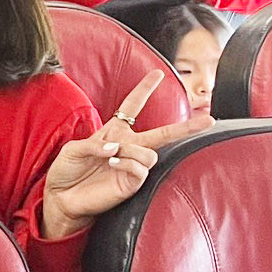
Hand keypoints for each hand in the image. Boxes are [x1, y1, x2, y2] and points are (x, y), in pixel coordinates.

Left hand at [40, 73, 212, 239]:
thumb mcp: (73, 149)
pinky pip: (142, 169)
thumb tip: (116, 146)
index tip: (157, 73)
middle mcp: (127, 147)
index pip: (132, 106)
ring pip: (151, 153)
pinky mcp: (132, 183)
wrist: (62, 198)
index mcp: (113, 133)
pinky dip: (129, 163)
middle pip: (163, 133)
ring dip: (132, 151)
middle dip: (187, 126)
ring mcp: (132, 166)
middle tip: (209, 118)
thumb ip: (93, 143)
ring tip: (113, 156)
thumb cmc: (66, 171)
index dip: (144, 90)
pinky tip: (114, 163)